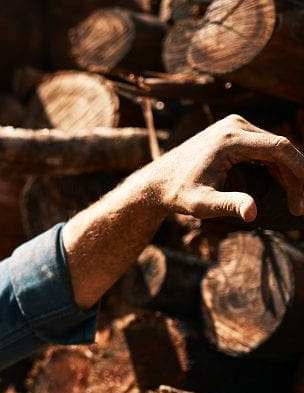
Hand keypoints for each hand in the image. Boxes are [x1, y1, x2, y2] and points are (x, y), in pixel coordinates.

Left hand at [135, 114, 303, 220]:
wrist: (156, 181)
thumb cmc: (177, 194)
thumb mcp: (201, 204)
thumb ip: (228, 205)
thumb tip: (253, 212)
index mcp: (230, 139)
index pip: (279, 148)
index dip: (300, 170)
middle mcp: (234, 125)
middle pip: (279, 147)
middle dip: (296, 176)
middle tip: (299, 206)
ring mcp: (234, 125)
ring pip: (274, 147)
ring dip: (287, 172)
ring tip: (294, 201)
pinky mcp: (232, 131)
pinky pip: (263, 147)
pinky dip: (275, 166)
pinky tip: (281, 187)